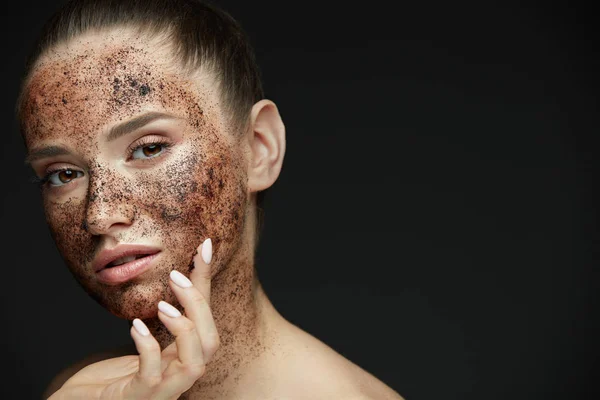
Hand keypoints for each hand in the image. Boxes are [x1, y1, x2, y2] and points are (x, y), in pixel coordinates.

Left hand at [49, 238, 218, 399]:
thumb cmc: (110, 376)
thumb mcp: (144, 338)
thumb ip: (164, 316)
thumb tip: (177, 271)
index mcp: (182, 360)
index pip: (208, 321)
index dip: (206, 284)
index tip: (203, 247)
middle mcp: (178, 377)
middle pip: (211, 343)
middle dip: (198, 306)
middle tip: (175, 276)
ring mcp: (160, 392)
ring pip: (195, 365)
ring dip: (184, 329)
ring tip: (162, 305)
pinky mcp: (136, 399)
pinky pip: (151, 376)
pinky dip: (148, 348)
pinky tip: (135, 326)